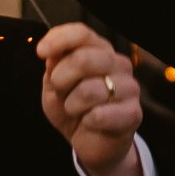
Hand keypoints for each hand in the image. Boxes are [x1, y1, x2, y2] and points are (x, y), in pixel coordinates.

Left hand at [35, 23, 147, 175]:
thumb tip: (51, 52)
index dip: (59, 39)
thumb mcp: (54, 85)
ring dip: (72, 105)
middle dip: (61, 79)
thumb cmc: (73, 109)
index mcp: (99, 51)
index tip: (41, 52)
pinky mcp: (133, 113)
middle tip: (60, 91)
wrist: (89, 142)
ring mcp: (129, 88)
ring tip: (76, 110)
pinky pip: (100, 115)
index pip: (82, 33)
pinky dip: (87, 121)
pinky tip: (90, 123)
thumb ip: (54, 65)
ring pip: (89, 90)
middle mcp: (118, 64)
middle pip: (83, 59)